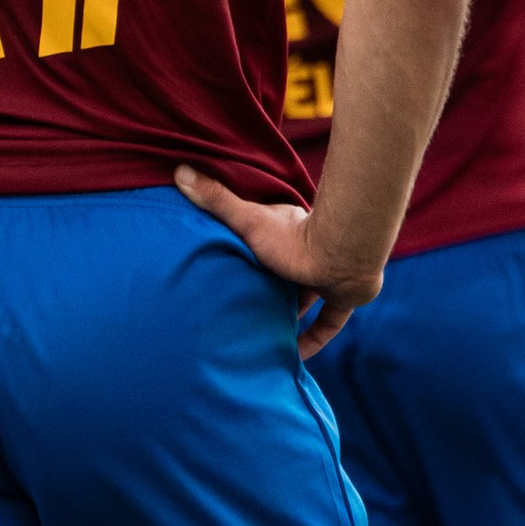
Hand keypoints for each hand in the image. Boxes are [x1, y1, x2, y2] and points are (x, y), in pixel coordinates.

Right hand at [174, 167, 379, 356]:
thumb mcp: (247, 221)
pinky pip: (330, 322)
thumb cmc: (293, 238)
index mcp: (287, 229)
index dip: (253, 252)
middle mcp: (310, 250)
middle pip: (285, 272)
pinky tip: (296, 355)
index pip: (267, 239)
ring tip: (263, 331)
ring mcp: (328, 274)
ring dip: (291, 312)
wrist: (340, 255)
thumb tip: (180, 171)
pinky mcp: (345, 296)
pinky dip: (315, 337)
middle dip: (268, 287)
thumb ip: (216, 200)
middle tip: (244, 305)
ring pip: (307, 296)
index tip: (235, 266)